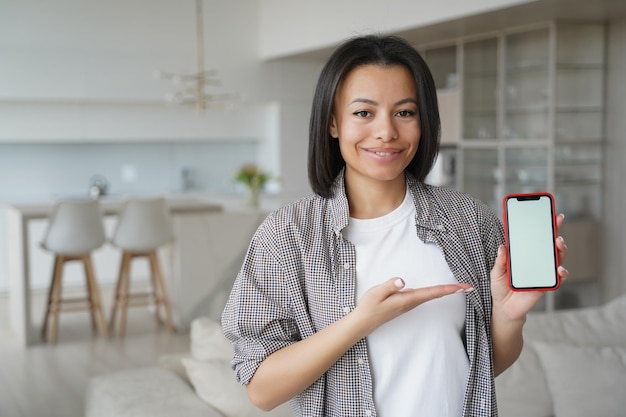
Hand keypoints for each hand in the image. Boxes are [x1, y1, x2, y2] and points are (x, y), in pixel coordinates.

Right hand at [353, 277, 472, 334]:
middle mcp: (410, 303)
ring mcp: (408, 304)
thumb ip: (389, 286)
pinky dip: (435, 293)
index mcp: (406, 299)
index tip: (462, 288)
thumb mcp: (376, 293)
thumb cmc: (369, 307)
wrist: (363, 323)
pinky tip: (438, 291)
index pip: (431, 293)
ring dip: (444, 292)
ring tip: (457, 287)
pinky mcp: (404, 303)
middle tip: (468, 287)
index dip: (448, 289)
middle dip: (452, 291)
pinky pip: (424, 297)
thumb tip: (402, 280)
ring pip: (430, 296)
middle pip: (435, 295)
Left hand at [490, 213, 568, 320]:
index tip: (545, 213)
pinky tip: (560, 269)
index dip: (540, 226)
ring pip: (556, 258)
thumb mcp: (496, 272)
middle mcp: (536, 261)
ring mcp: (542, 272)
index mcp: (523, 255)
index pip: (534, 238)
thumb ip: (500, 261)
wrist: (504, 308)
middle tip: (557, 221)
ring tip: (558, 242)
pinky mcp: (546, 285)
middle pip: (548, 244)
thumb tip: (502, 247)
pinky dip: (560, 272)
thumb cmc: (501, 288)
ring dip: (560, 249)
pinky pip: (558, 278)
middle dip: (554, 231)